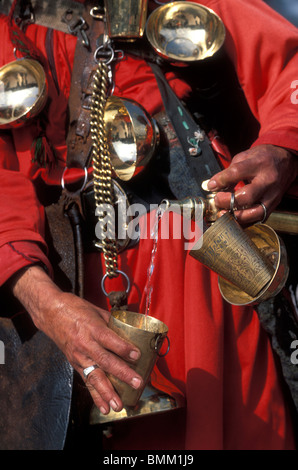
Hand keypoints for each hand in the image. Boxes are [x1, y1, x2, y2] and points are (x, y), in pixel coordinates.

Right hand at [10, 265, 142, 414]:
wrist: (50, 313)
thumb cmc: (75, 308)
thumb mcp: (96, 311)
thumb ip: (113, 323)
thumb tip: (131, 331)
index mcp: (93, 328)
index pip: (110, 340)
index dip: (124, 348)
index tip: (138, 355)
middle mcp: (85, 344)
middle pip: (106, 361)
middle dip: (122, 374)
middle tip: (136, 383)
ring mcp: (79, 356)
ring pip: (95, 376)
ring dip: (108, 392)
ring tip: (119, 405)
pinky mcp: (75, 364)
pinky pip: (87, 381)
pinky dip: (95, 396)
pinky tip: (104, 407)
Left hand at [207, 145, 297, 223]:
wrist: (286, 162)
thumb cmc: (264, 159)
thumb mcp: (245, 157)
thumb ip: (229, 171)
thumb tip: (214, 185)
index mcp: (259, 164)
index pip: (237, 172)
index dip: (221, 180)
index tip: (211, 185)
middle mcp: (268, 181)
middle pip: (247, 196)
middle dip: (227, 201)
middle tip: (218, 199)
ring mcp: (272, 196)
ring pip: (254, 212)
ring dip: (235, 216)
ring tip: (223, 213)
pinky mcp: (273, 206)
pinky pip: (258, 219)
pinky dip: (244, 222)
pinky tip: (233, 220)